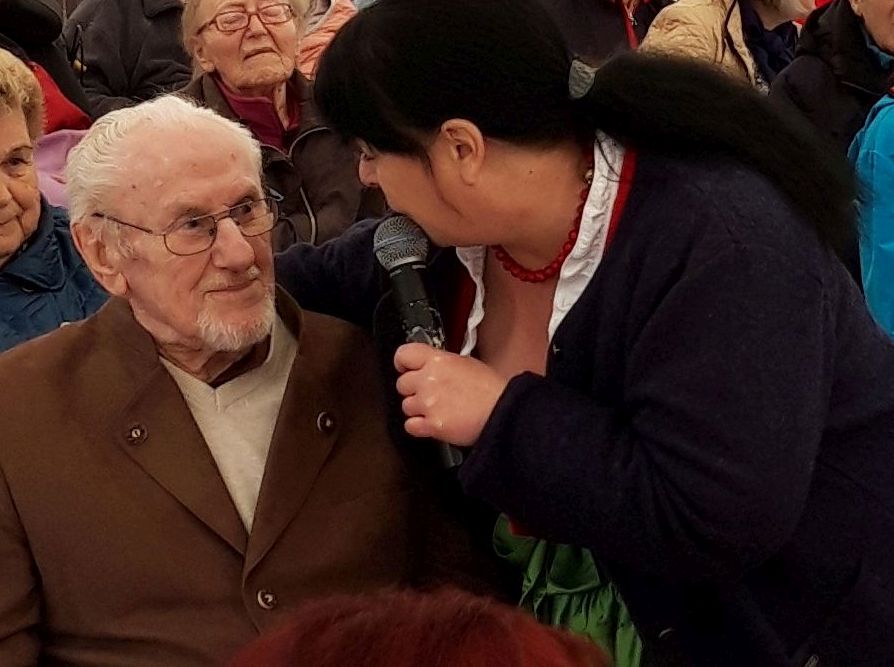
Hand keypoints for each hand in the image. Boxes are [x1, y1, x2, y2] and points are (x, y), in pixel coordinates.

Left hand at [394, 343, 508, 445]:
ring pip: (405, 406)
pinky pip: (410, 426)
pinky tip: (432, 423)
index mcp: (439, 360)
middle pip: (402, 383)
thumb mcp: (467, 363)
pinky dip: (419, 426)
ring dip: (418, 409)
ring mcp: (429, 403)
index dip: (402, 363)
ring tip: (437, 409)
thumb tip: (430, 366)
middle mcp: (430, 379)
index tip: (405, 368)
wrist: (504, 412)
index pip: (404, 354)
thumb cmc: (492, 390)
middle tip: (428, 394)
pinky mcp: (432, 424)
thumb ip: (443, 364)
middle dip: (413, 389)